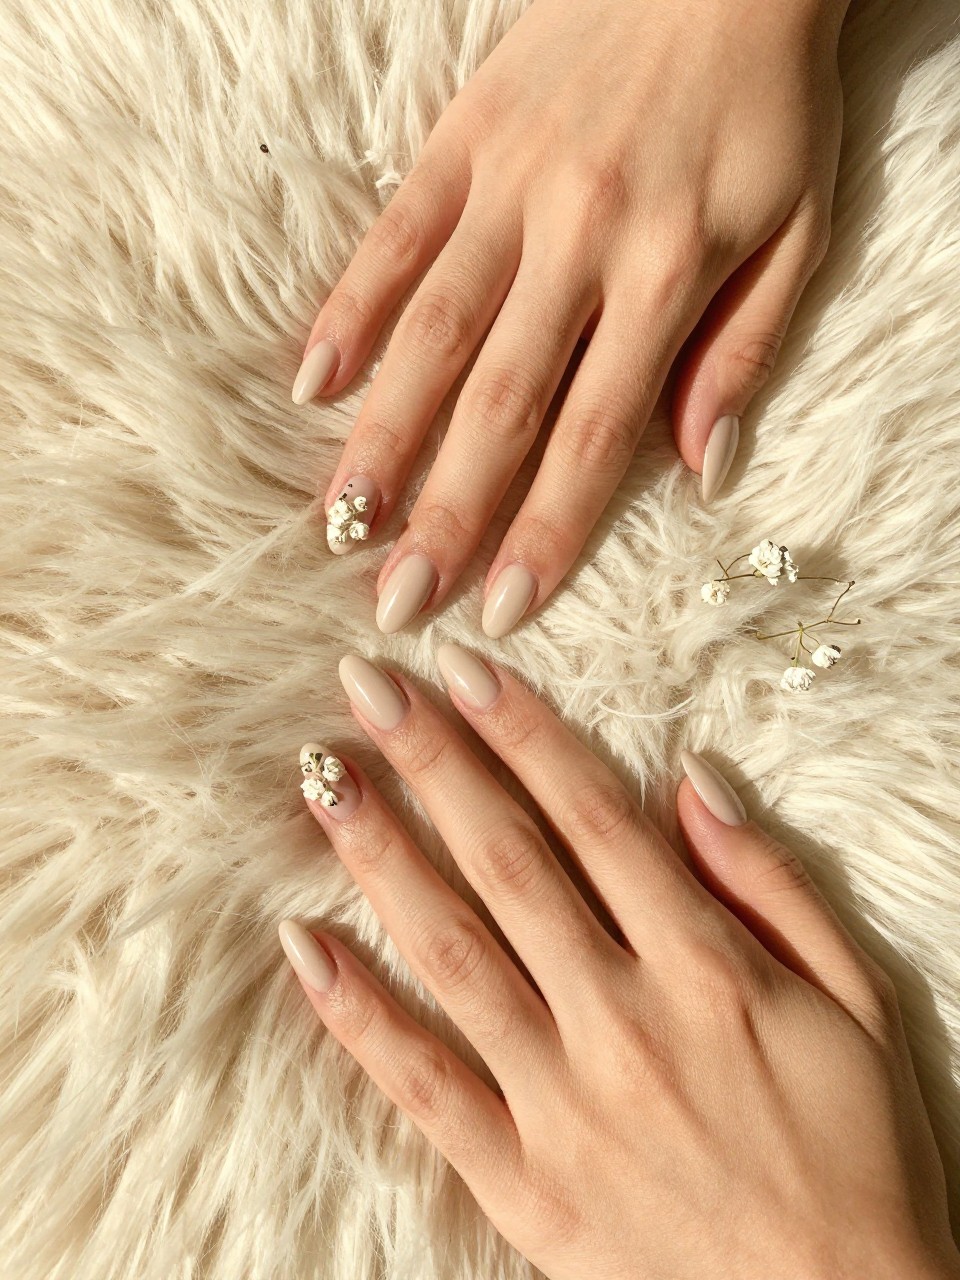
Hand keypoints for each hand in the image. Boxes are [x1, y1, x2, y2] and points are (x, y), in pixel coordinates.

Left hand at [279, 647, 959, 1279]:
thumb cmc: (860, 1160)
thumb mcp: (859, 1005)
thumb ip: (772, 886)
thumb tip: (693, 781)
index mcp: (707, 968)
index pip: (595, 819)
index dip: (524, 733)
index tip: (462, 669)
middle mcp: (623, 1018)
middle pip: (508, 863)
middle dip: (434, 763)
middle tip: (366, 687)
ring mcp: (563, 1102)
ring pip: (453, 952)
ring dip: (380, 857)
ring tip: (321, 781)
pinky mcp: (521, 1181)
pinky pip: (424, 1086)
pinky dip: (357, 1015)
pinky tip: (303, 944)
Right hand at [293, 0, 846, 636]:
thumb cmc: (765, 103)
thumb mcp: (798, 228)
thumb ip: (744, 349)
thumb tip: (698, 470)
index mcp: (669, 269)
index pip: (597, 431)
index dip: (547, 529)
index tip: (498, 608)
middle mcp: (580, 237)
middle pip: (501, 400)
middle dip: (447, 510)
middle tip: (395, 599)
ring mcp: (511, 186)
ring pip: (435, 330)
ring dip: (383, 434)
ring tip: (341, 518)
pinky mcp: (462, 140)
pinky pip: (396, 234)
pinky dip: (351, 308)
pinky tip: (313, 382)